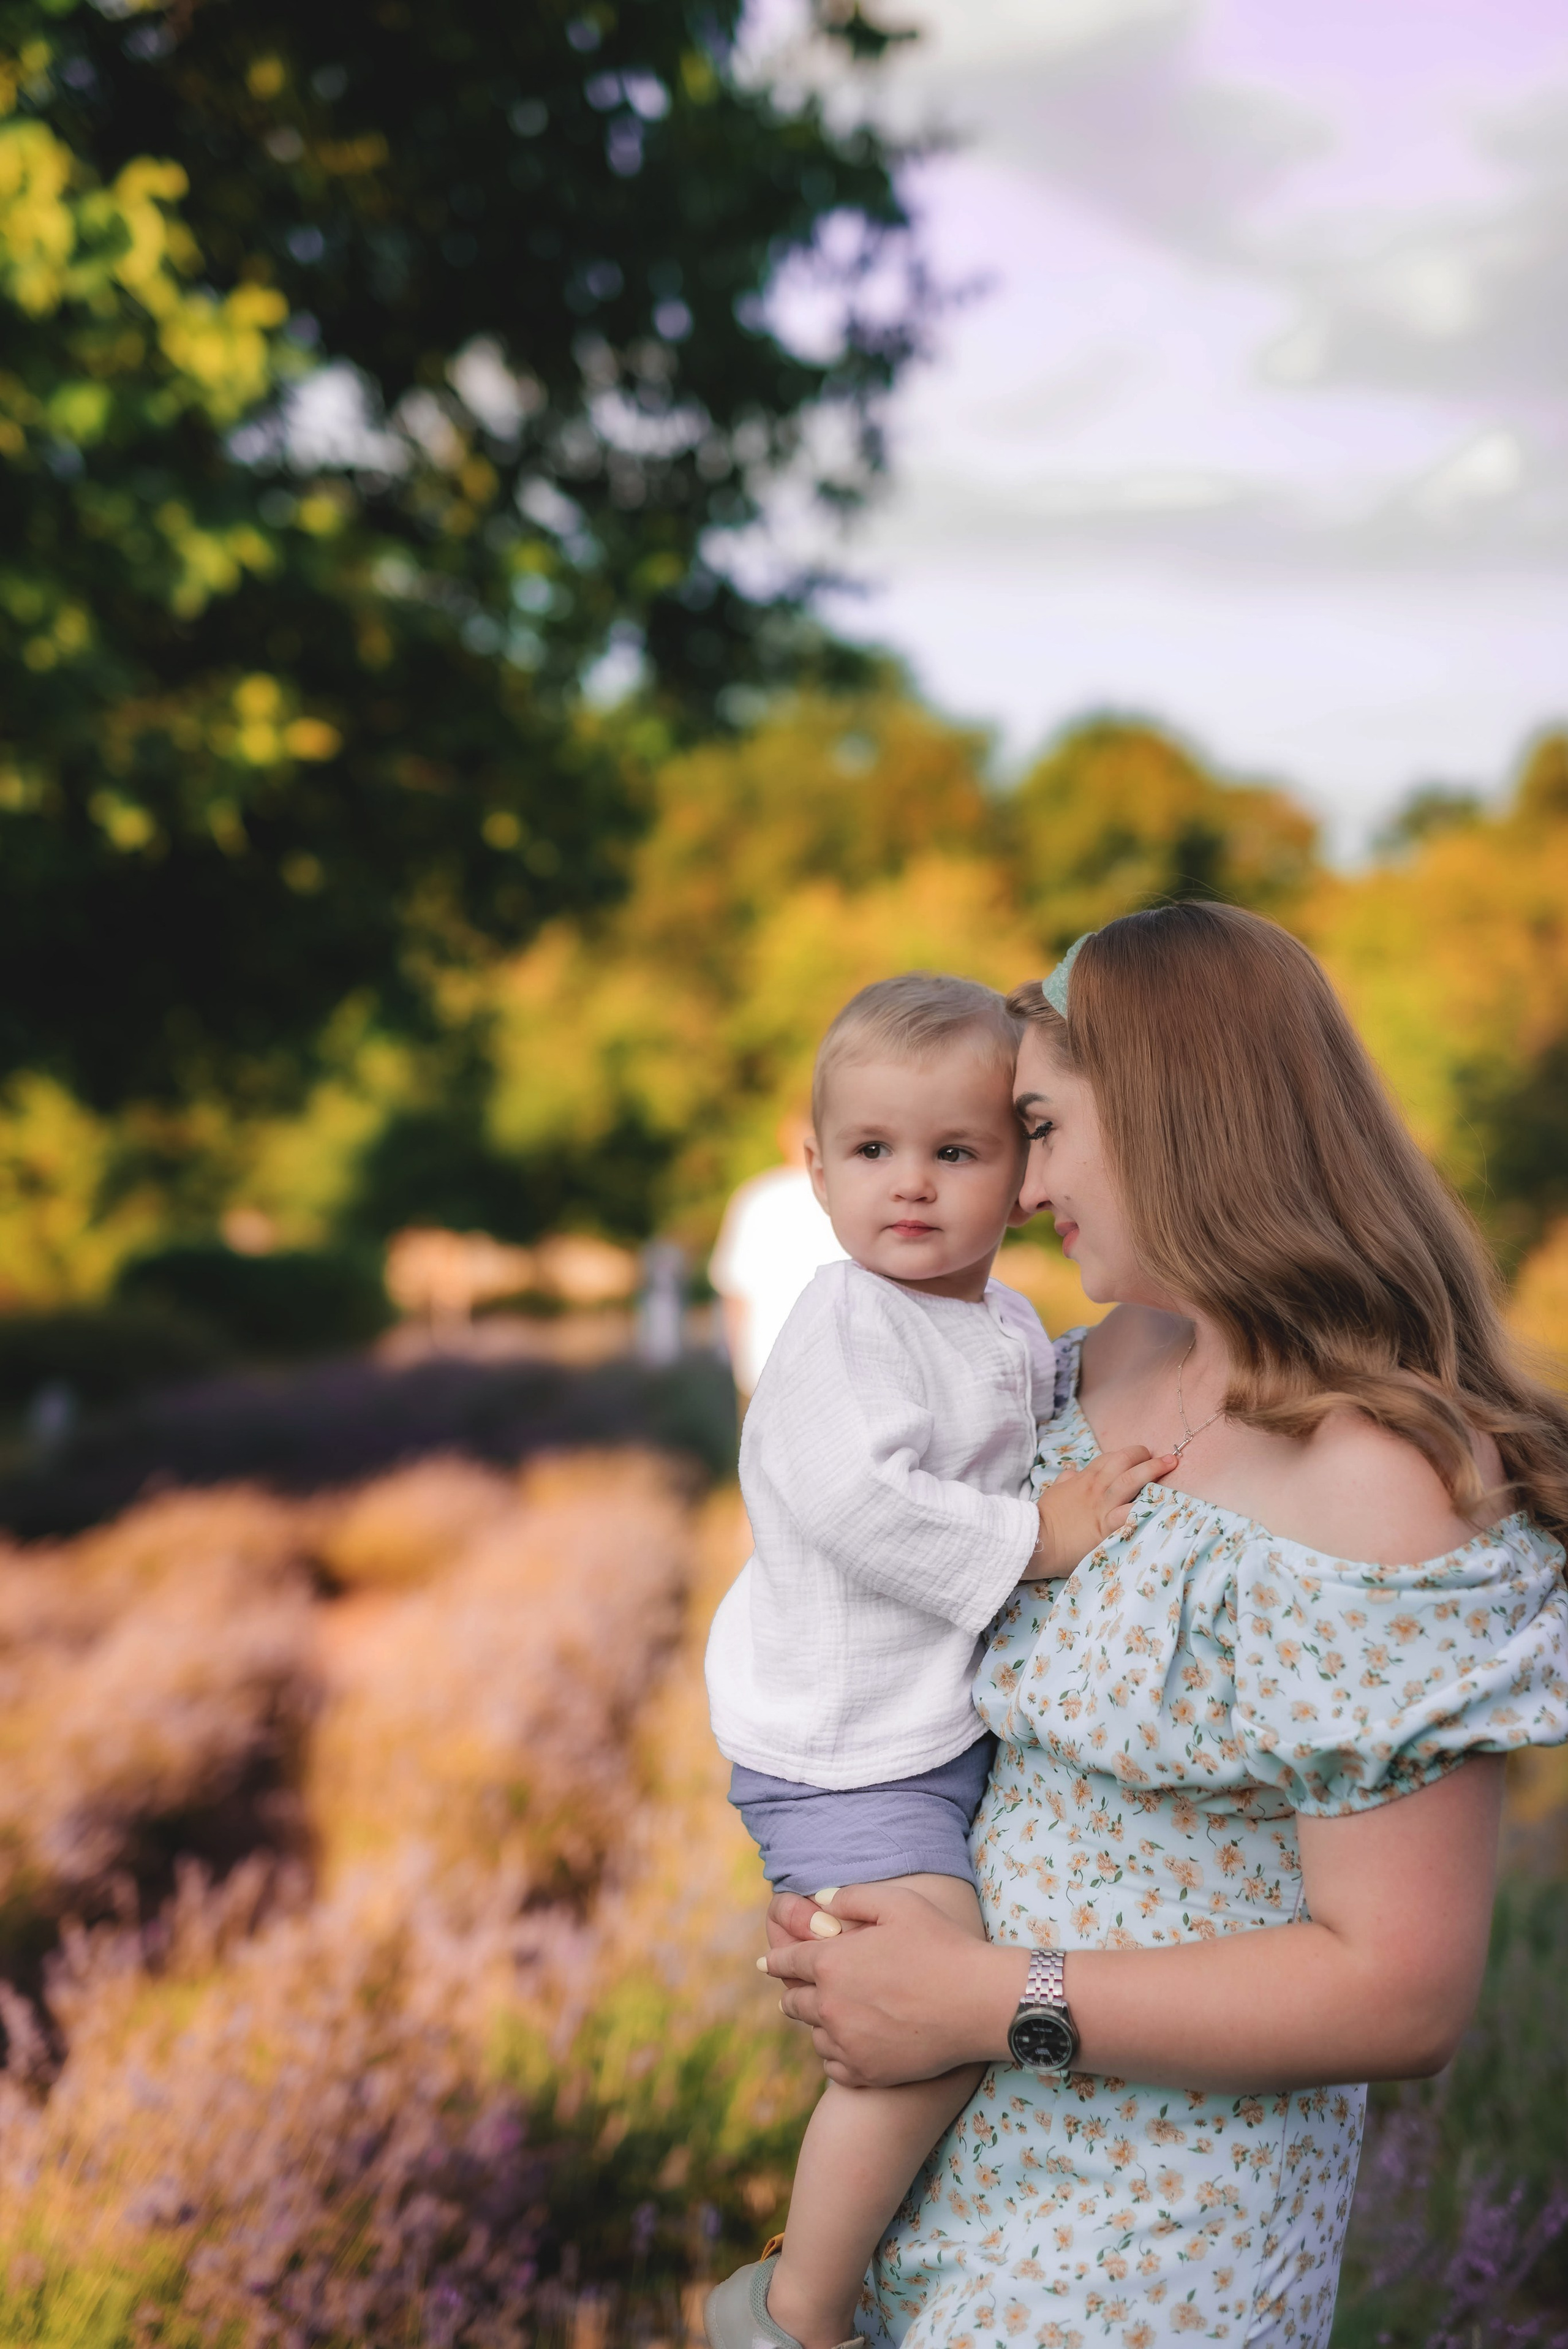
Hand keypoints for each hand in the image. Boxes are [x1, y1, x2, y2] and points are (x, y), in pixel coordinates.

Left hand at [758, 1882, 1027, 2085]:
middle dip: (794, 1991)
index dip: (776, 1959)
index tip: (767, 1962)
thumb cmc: (941, 1945)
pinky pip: (833, 2066)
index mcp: (831, 1963)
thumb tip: (818, 1902)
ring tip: (836, 2015)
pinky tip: (852, 2042)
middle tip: (801, 1989)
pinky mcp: (866, 2072)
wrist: (978, 2003)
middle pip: (793, 2002)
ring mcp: (847, 2044)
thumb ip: (851, 1897)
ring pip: (814, 2036)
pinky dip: (836, 2054)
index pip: (787, 1961)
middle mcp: (830, 2007)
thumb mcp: (897, 1902)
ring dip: (819, 2023)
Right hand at [1025, 1445, 1174, 1579]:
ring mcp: (1103, 1505)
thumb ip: (1065, 1481)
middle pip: (1124, 1462)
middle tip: (1165, 1458)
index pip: (1109, 1458)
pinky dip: (1148, 1507)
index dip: (1129, 1454)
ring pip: (1131, 1480)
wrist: (1036, 1539)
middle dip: (1145, 1456)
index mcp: (1083, 1479)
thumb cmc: (1044, 1518)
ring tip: (1170, 1464)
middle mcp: (1096, 1487)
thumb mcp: (1054, 1493)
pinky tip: (1165, 1503)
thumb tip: (1071, 1473)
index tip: (1141, 1454)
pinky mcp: (1107, 1526)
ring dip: (1153, 1470)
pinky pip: (1131, 1513)